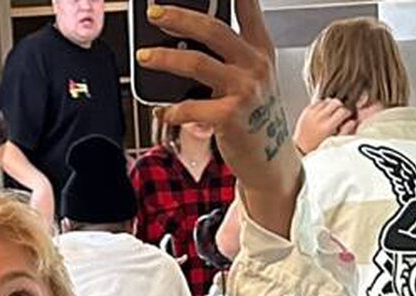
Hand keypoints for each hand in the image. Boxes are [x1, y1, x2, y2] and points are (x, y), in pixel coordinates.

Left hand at [140, 0, 299, 237]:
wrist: (270, 161)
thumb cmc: (256, 117)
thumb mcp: (255, 76)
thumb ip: (233, 51)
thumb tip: (189, 31)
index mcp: (261, 49)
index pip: (247, 6)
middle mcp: (255, 65)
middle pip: (212, 28)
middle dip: (179, 16)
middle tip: (155, 13)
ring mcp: (244, 91)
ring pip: (197, 62)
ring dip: (165, 58)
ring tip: (144, 56)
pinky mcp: (230, 118)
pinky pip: (191, 108)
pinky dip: (172, 110)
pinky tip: (163, 110)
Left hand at [294, 98, 352, 153]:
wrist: (301, 148)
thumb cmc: (317, 148)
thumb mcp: (334, 142)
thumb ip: (346, 131)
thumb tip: (353, 121)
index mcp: (327, 126)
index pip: (343, 111)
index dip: (347, 113)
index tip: (347, 116)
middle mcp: (319, 117)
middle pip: (336, 102)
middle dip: (340, 107)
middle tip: (340, 114)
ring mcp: (312, 113)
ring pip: (327, 100)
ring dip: (331, 105)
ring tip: (330, 114)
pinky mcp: (307, 110)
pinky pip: (318, 101)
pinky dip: (322, 105)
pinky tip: (323, 113)